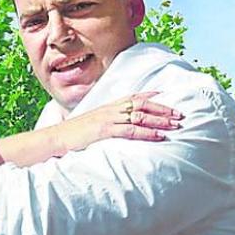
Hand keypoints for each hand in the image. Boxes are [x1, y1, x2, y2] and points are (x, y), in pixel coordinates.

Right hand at [44, 92, 180, 155]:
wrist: (54, 139)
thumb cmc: (70, 136)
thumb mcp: (89, 126)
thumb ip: (103, 124)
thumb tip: (111, 130)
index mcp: (107, 107)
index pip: (132, 97)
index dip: (150, 96)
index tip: (164, 96)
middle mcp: (110, 109)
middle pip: (142, 105)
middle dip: (162, 110)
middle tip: (179, 114)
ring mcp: (108, 119)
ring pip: (140, 117)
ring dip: (160, 121)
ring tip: (175, 125)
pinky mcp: (105, 130)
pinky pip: (131, 130)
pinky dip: (147, 133)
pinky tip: (159, 136)